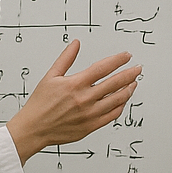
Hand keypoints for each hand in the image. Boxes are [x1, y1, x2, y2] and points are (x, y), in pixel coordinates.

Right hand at [7, 41, 141, 164]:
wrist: (33, 129)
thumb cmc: (40, 103)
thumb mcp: (50, 76)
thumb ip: (66, 58)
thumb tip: (76, 43)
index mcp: (75, 84)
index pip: (103, 68)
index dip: (118, 60)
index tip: (126, 56)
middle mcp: (85, 99)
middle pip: (115, 83)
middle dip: (130, 74)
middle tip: (138, 68)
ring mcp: (89, 114)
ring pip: (117, 100)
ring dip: (128, 90)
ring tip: (134, 83)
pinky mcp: (91, 126)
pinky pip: (112, 115)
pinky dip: (120, 106)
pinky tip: (123, 100)